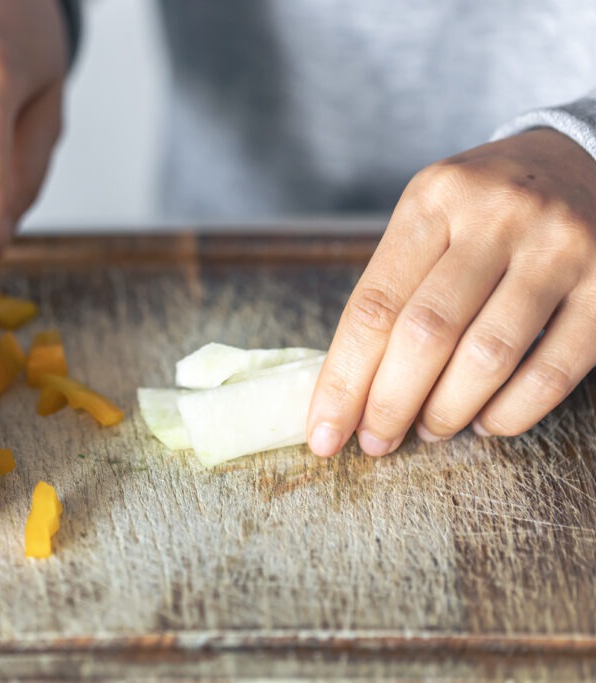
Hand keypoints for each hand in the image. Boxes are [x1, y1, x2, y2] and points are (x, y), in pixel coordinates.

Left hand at [307, 129, 595, 456]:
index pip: (373, 305)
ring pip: (487, 356)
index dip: (343, 380)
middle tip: (375, 442)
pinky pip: (553, 371)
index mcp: (433, 199)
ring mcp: (559, 247)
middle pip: (425, 334)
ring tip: (428, 431)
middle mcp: (495, 216)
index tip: (322, 431)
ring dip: (447, 412)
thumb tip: (350, 389)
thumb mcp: (430, 218)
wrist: (581, 160)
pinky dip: (511, 412)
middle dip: (389, 404)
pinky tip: (486, 423)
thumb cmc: (484, 209)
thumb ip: (395, 288)